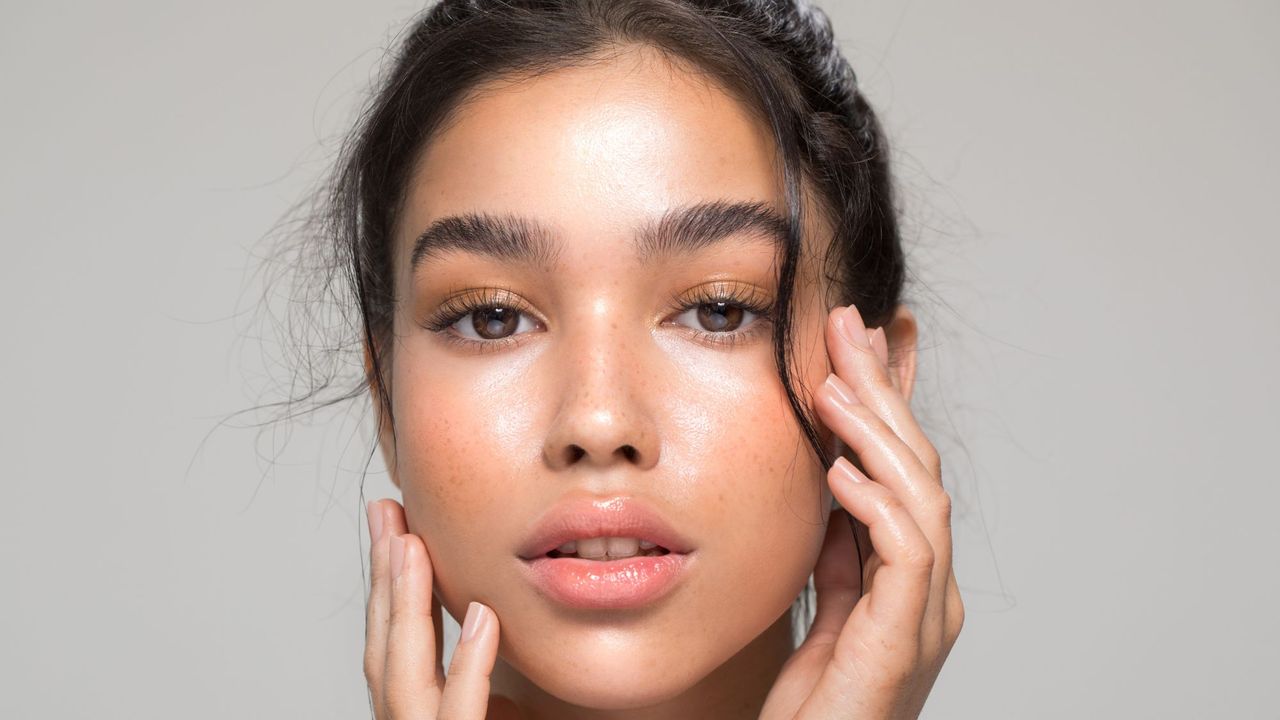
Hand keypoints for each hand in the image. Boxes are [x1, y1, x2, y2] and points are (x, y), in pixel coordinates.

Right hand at [364, 499, 505, 718]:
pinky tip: (483, 617)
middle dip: (384, 578)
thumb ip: (484, 672)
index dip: (390, 582)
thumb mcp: (500, 710)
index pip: (396, 642)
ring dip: (408, 606)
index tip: (394, 525)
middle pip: (386, 647)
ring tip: (412, 546)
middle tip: (387, 511)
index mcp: (420, 711)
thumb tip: (489, 613)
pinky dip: (469, 664)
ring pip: (403, 676)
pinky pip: (460, 713)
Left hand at [759, 304, 963, 718]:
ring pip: (921, 497)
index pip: (905, 466)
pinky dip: (876, 503)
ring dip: (877, 434)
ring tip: (833, 385)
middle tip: (845, 326)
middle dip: (883, 391)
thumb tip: (837, 474)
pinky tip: (837, 468)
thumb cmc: (814, 704)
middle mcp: (930, 588)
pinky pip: (906, 553)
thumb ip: (841, 545)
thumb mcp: (823, 603)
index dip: (890, 399)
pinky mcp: (906, 640)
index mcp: (910, 574)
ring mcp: (926, 613)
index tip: (862, 339)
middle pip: (917, 466)